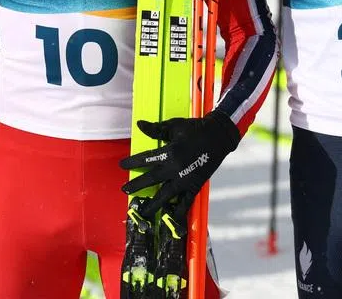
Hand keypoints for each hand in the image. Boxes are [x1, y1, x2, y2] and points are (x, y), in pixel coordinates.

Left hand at [120, 110, 240, 218]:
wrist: (219, 136)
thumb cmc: (196, 128)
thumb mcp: (174, 126)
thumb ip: (156, 129)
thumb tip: (140, 125)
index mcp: (169, 152)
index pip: (145, 159)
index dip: (132, 162)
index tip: (122, 165)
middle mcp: (175, 168)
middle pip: (151, 179)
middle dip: (137, 185)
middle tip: (125, 190)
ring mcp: (185, 179)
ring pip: (166, 195)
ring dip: (153, 204)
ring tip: (144, 211)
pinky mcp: (195, 185)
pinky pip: (185, 201)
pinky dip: (178, 211)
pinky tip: (170, 217)